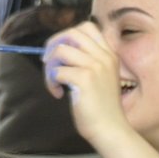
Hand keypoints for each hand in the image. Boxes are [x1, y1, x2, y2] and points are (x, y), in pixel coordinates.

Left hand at [42, 22, 127, 140]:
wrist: (110, 130)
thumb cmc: (102, 109)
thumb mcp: (101, 78)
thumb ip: (88, 61)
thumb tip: (59, 49)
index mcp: (110, 55)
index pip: (87, 28)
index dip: (67, 36)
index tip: (60, 52)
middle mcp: (104, 57)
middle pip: (71, 33)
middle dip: (53, 44)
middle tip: (48, 62)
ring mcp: (95, 67)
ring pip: (60, 50)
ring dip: (50, 66)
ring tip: (54, 82)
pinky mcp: (84, 79)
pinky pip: (57, 71)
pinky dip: (51, 82)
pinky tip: (58, 93)